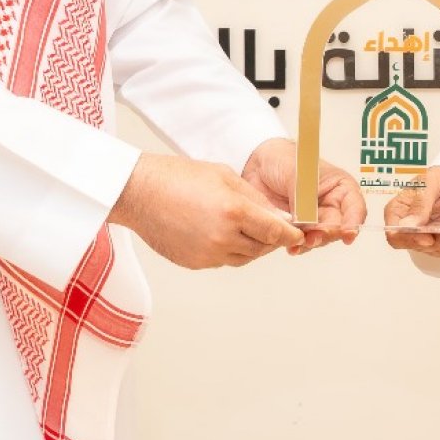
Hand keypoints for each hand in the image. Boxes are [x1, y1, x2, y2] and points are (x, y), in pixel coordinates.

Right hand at [109, 153, 302, 269]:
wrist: (139, 193)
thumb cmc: (178, 177)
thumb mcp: (225, 176)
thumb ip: (255, 199)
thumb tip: (278, 216)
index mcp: (233, 211)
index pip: (275, 231)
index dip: (291, 234)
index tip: (299, 234)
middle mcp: (222, 237)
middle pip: (261, 248)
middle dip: (271, 239)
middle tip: (274, 227)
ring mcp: (207, 254)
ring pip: (243, 258)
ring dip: (251, 246)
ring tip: (247, 228)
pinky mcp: (195, 263)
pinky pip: (223, 261)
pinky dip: (230, 250)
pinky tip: (223, 233)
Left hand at [241, 138, 364, 252]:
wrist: (257, 165)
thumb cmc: (283, 159)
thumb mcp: (297, 173)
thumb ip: (304, 198)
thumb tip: (307, 221)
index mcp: (339, 187)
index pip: (354, 206)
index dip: (354, 221)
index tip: (348, 233)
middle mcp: (330, 205)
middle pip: (338, 227)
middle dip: (328, 234)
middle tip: (314, 237)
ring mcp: (314, 218)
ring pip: (321, 237)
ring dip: (312, 242)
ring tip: (300, 243)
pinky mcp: (297, 228)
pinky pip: (302, 242)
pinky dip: (298, 246)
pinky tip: (291, 248)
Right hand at [384, 165, 439, 256]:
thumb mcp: (431, 182)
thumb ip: (420, 202)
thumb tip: (407, 225)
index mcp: (398, 211)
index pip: (395, 233)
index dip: (409, 239)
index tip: (427, 238)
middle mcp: (409, 227)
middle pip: (416, 245)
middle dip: (436, 244)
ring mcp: (425, 236)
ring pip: (434, 250)